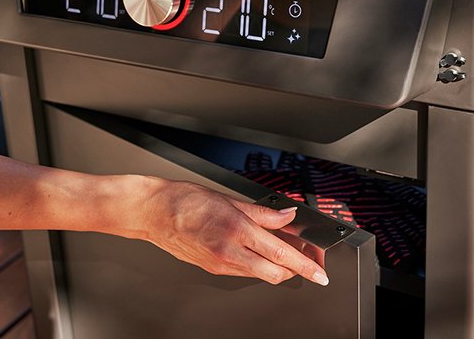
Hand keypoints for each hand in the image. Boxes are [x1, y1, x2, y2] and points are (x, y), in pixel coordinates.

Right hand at [143, 179, 329, 286]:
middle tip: (303, 256)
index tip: (319, 272)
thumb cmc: (186, 201)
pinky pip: (244, 272)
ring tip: (280, 249)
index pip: (282, 253)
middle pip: (275, 273)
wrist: (155, 213)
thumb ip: (263, 213)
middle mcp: (230, 251)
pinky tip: (257, 251)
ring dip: (276, 266)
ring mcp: (221, 264)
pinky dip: (257, 264)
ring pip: (261, 274)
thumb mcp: (230, 200)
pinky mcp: (213, 269)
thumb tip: (286, 217)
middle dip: (294, 269)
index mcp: (237, 229)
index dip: (305, 265)